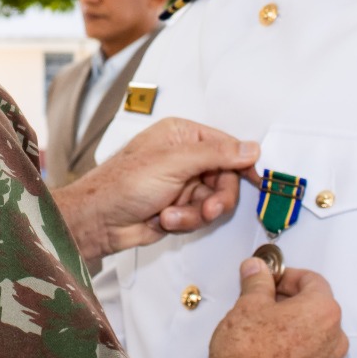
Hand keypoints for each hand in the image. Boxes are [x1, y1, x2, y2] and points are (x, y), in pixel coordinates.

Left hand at [53, 117, 259, 262]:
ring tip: (173, 215)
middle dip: (216, 197)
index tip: (258, 179)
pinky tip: (163, 220)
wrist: (98, 221)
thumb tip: (250, 148)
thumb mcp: (173, 163)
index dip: (243, 163)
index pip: (226, 145)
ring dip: (196, 213)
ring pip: (214, 201)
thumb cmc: (122, 184)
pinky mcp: (178, 208)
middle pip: (225, 178)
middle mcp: (183, 157)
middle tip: (208, 208)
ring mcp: (181, 184)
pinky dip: (186, 222)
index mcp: (181, 135)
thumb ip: (215, 155)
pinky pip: (200, 217)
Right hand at [204, 262, 347, 357]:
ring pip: (316, 334)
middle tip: (263, 300)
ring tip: (264, 328)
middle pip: (317, 307)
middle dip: (291, 300)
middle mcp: (334, 339)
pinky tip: (270, 351)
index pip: (312, 281)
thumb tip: (257, 270)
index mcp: (323, 311)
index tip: (269, 279)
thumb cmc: (248, 353)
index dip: (287, 276)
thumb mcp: (249, 305)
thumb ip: (258, 282)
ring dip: (294, 326)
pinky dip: (296, 350)